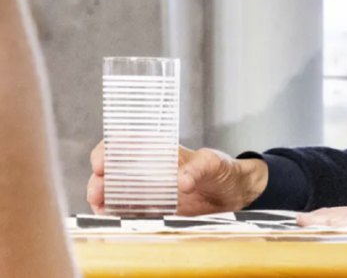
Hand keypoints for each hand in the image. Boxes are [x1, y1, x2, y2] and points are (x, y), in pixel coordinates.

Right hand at [87, 141, 267, 215]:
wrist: (233, 193)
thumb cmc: (222, 170)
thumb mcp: (213, 164)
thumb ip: (199, 169)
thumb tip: (182, 181)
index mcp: (158, 150)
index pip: (124, 144)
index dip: (106, 151)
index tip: (100, 163)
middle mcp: (147, 169)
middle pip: (112, 171)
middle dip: (98, 181)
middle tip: (97, 193)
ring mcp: (148, 189)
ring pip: (114, 192)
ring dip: (102, 200)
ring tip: (101, 209)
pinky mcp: (152, 208)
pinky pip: (127, 211)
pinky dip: (116, 214)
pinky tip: (113, 218)